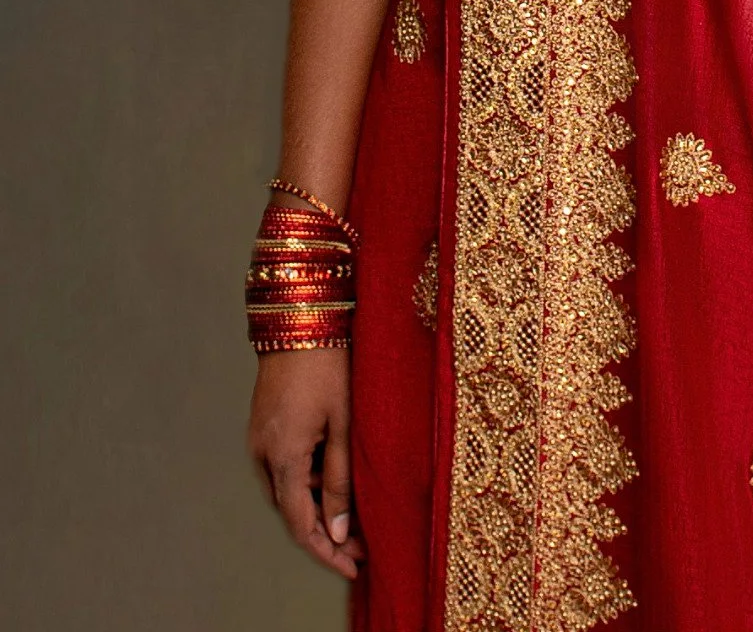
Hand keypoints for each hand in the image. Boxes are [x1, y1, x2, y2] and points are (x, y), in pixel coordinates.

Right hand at [247, 346, 362, 579]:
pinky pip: (282, 468)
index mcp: (282, 458)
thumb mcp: (345, 424)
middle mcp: (262, 455)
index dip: (327, 553)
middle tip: (362, 548)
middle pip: (292, 513)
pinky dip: (306, 481)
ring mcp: (257, 440)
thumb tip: (339, 533)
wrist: (301, 317)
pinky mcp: (262, 427)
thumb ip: (341, 481)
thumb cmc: (331, 364)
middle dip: (325, 535)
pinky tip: (332, 474)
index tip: (354, 569)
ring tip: (355, 512)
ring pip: (286, 492)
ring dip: (316, 507)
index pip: (302, 526)